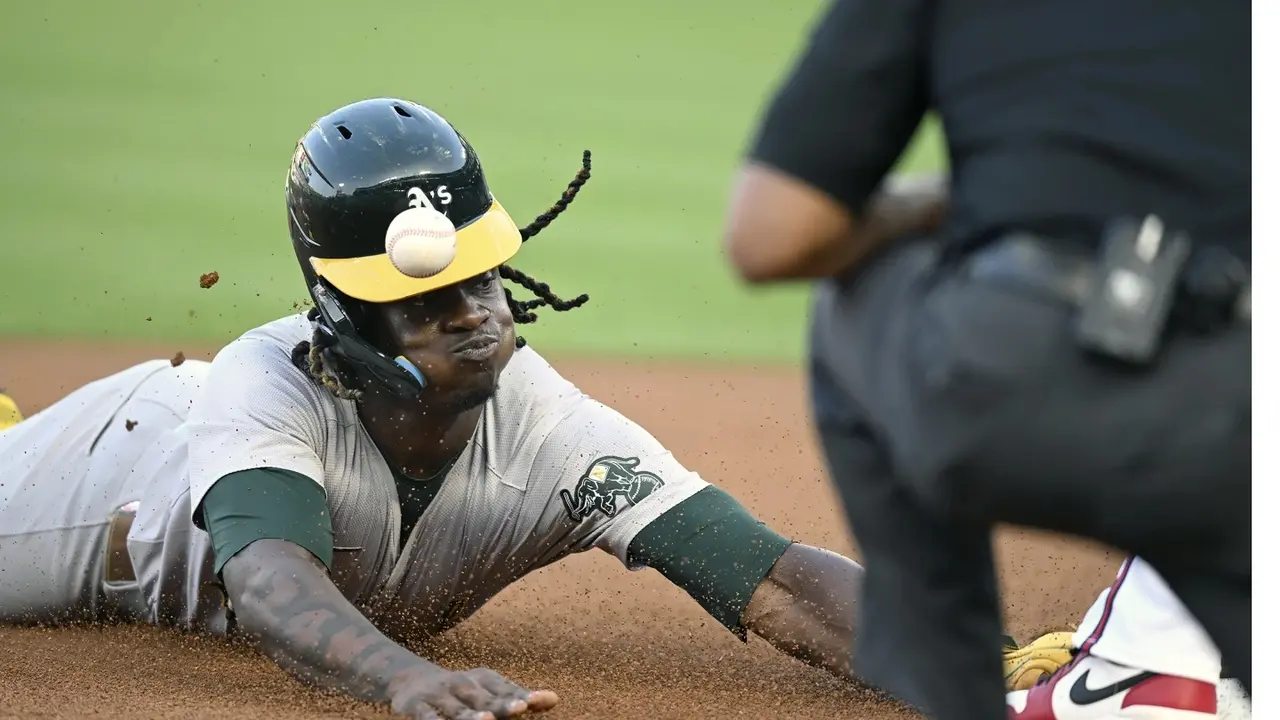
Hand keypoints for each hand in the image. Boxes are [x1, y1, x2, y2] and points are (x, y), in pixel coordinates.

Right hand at [387, 664, 559, 719]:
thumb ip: (516, 696)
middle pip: (484, 698)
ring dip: (470, 716)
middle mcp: (463, 685)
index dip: (520, 695)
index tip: (538, 701)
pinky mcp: (416, 707)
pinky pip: (426, 717)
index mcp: (482, 680)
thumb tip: (555, 699)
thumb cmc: (461, 690)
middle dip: (501, 705)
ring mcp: (440, 696)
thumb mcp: (487, 688)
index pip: (504, 689)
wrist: (409, 679)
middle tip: (519, 709)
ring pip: (456, 710)